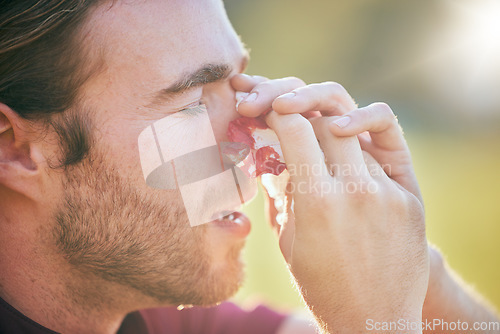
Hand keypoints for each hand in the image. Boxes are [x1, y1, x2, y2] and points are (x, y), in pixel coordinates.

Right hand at [232, 74, 428, 332]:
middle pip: (326, 118)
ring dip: (327, 124)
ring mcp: (389, 191)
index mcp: (318, 203)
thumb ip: (279, 189)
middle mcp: (357, 189)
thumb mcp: (287, 240)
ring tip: (310, 128)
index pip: (295, 128)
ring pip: (354, 131)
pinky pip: (382, 150)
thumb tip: (269, 150)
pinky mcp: (410, 196)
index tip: (264, 109)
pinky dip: (360, 138)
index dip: (275, 110)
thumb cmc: (321, 285)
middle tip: (281, 107)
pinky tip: (345, 135)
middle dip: (298, 106)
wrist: (373, 320)